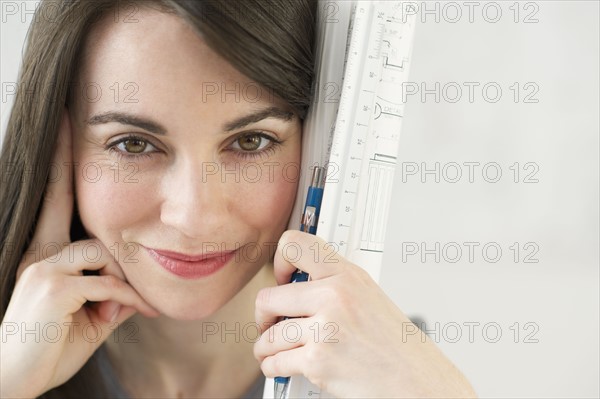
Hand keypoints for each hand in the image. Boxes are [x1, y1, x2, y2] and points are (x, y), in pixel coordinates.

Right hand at [0, 109, 158, 397]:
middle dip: (70, 168)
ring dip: (123, 281)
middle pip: (69, 206)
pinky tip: (127, 312)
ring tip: (131, 307)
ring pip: (102, 251)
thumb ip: (113, 293)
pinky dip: (125, 297)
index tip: (63, 127)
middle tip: (75, 132)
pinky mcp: (52, 286)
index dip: (59, 166)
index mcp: (47, 255)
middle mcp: (40, 252)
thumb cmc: (51, 347)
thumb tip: (139, 284)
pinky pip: (106, 280)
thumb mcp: (91, 316)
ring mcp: (43, 266)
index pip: (56, 202)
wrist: (15, 384)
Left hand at [254, 230, 476, 397]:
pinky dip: (273, 368)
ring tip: (273, 350)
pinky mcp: (318, 360)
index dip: (279, 261)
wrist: (415, 380)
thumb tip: (297, 285)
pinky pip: (275, 363)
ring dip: (265, 347)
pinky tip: (280, 366)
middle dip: (263, 316)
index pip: (295, 243)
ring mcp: (325, 328)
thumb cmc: (395, 344)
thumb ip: (335, 285)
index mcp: (346, 275)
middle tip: (269, 323)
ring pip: (268, 335)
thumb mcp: (369, 296)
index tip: (280, 278)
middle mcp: (334, 296)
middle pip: (268, 297)